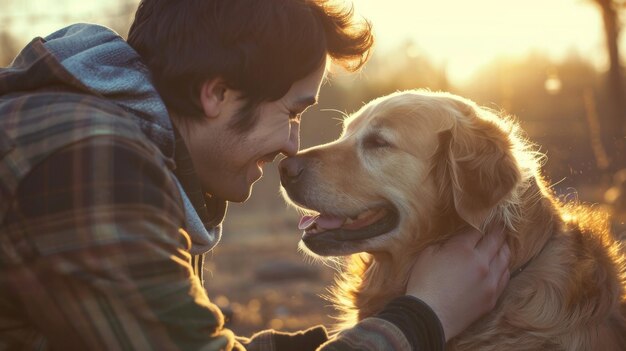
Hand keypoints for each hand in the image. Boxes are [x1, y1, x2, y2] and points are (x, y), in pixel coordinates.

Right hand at [405, 225, 509, 340]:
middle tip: (501, 225)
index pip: (479, 230)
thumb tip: (457, 241)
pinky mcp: (492, 297)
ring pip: (505, 258)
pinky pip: (505, 277)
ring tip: (503, 244)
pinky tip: (501, 265)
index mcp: (463, 249)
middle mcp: (481, 262)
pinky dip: (504, 267)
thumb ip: (446, 244)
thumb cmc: (423, 283)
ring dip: (504, 248)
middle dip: (499, 231)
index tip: (486, 220)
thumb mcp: (428, 254)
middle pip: (496, 241)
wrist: (429, 316)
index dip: (482, 223)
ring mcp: (490, 280)